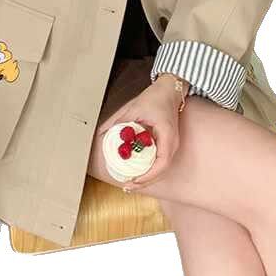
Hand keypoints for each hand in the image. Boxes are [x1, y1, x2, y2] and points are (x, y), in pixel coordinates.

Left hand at [97, 74, 185, 191]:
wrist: (170, 89)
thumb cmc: (155, 97)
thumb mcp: (134, 108)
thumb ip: (118, 121)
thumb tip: (102, 132)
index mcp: (167, 136)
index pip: (162, 163)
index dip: (148, 175)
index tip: (134, 180)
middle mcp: (173, 143)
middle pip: (162, 170)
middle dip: (145, 181)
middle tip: (127, 186)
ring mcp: (172, 144)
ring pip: (161, 168)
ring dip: (147, 177)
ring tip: (130, 183)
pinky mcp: (168, 143)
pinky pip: (160, 161)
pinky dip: (149, 169)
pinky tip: (138, 171)